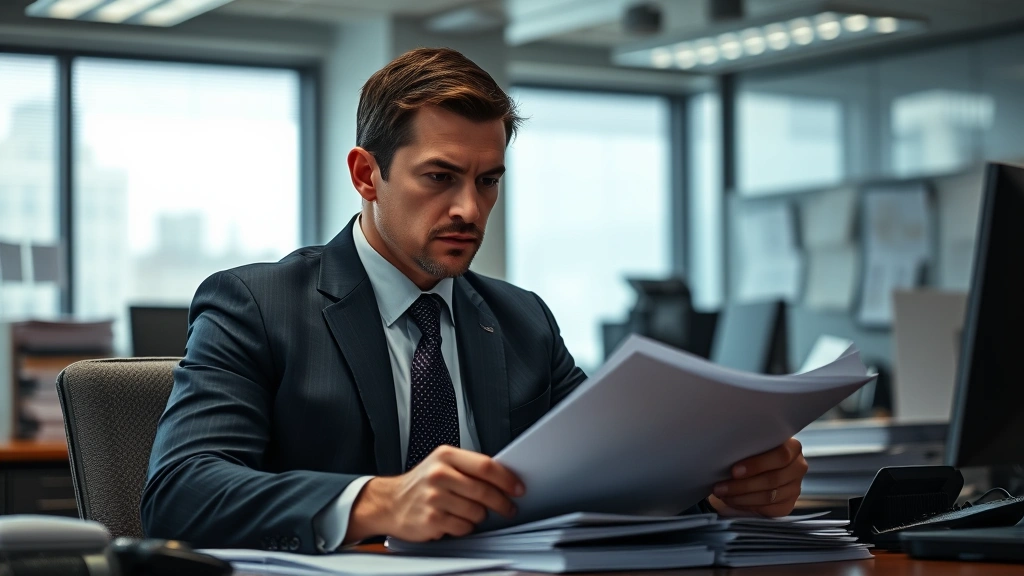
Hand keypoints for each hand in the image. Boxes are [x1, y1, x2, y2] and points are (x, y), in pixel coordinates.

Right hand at [346, 445, 522, 542]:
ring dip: (480, 516)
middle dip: (502, 502)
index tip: (518, 488)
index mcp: (446, 456)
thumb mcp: (442, 464)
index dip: (507, 479)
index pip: (486, 466)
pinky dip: (465, 526)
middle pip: (484, 491)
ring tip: (469, 512)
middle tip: (508, 507)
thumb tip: (504, 478)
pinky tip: (455, 520)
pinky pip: (464, 527)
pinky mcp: (431, 519)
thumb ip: (469, 468)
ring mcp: (434, 497)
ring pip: (476, 512)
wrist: (389, 502)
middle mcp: (439, 474)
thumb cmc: (421, 484)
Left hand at [709, 438, 806, 516]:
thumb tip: (726, 451)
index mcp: (792, 447)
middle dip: (743, 485)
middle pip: (773, 479)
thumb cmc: (750, 453)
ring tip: (722, 493)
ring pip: (769, 496)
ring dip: (741, 497)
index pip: (781, 455)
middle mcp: (798, 467)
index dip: (757, 464)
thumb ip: (748, 445)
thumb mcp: (751, 444)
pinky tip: (732, 500)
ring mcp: (795, 487)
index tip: (735, 471)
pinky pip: (768, 509)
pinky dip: (747, 506)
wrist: (752, 470)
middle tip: (721, 486)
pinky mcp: (788, 504)